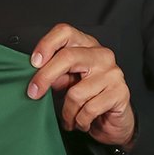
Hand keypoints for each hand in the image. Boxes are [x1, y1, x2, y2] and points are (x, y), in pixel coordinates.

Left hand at [28, 23, 134, 148]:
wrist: (113, 121)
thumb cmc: (87, 98)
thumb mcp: (66, 83)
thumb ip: (54, 75)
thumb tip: (38, 77)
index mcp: (86, 45)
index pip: (65, 32)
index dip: (46, 45)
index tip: (33, 63)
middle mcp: (101, 55)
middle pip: (68, 57)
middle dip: (45, 77)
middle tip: (33, 93)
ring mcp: (113, 73)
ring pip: (76, 92)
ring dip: (67, 112)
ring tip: (68, 118)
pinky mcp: (120, 93)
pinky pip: (89, 109)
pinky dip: (80, 121)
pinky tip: (82, 122)